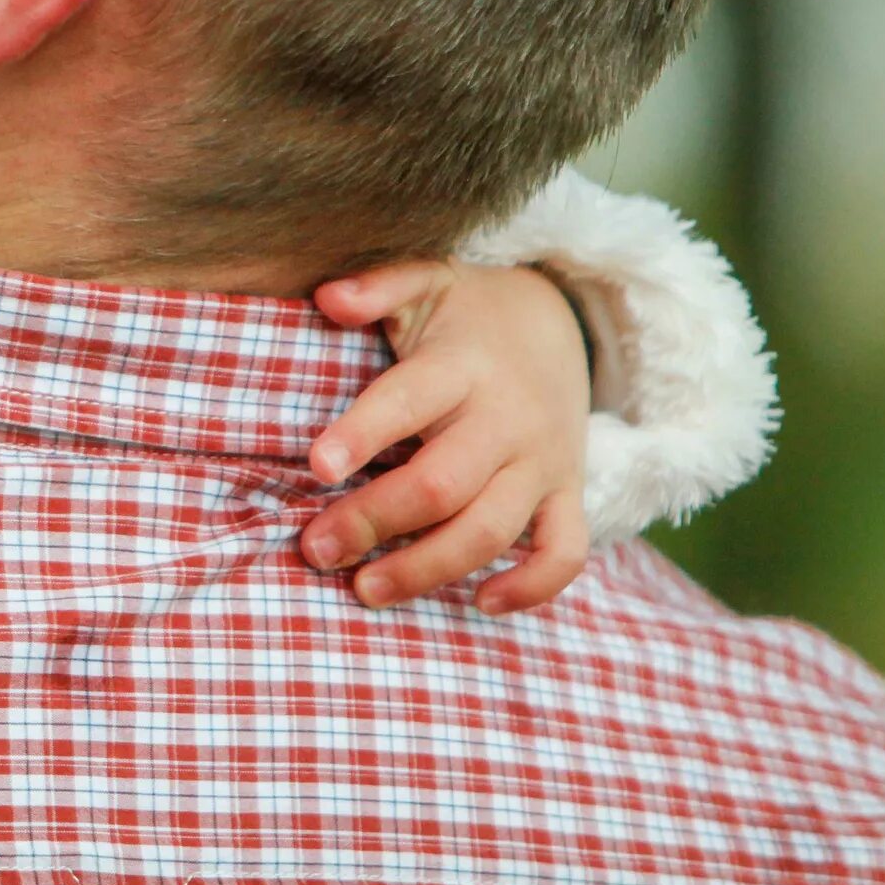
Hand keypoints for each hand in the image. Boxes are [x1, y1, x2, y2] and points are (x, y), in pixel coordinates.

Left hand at [300, 260, 592, 614]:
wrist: (560, 324)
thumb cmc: (468, 313)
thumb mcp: (427, 281)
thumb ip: (378, 286)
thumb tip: (326, 297)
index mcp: (463, 366)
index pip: (409, 400)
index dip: (363, 433)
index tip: (315, 465)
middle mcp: (507, 420)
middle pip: (443, 483)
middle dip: (375, 520)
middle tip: (315, 550)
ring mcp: (543, 462)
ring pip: (492, 530)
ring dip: (428, 568)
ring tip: (365, 589)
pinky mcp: (569, 493)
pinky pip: (565, 553)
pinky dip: (532, 587)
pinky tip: (479, 603)